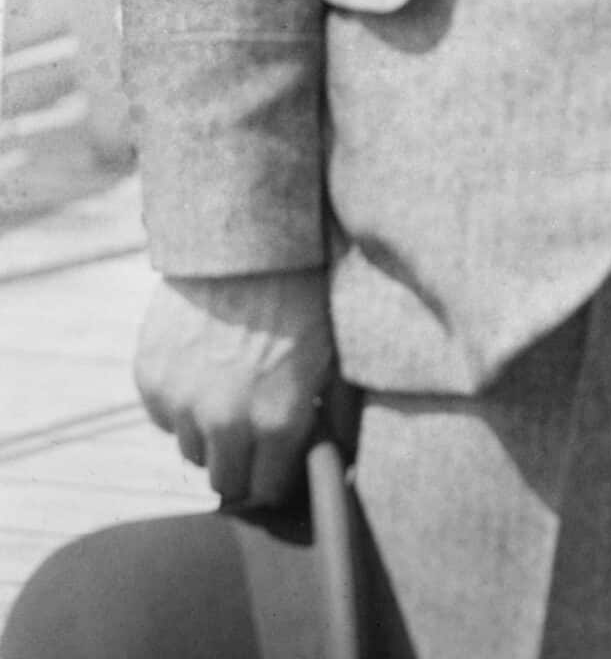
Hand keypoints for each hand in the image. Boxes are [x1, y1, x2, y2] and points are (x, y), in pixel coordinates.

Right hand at [134, 268, 335, 507]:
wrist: (247, 238)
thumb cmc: (303, 294)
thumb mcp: (336, 355)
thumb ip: (339, 418)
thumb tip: (342, 461)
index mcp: (278, 420)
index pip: (268, 489)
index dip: (277, 475)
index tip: (280, 458)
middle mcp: (225, 421)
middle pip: (225, 482)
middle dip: (243, 463)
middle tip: (255, 430)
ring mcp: (182, 400)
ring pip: (192, 451)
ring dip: (210, 434)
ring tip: (231, 389)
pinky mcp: (151, 376)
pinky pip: (164, 417)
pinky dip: (181, 403)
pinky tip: (203, 367)